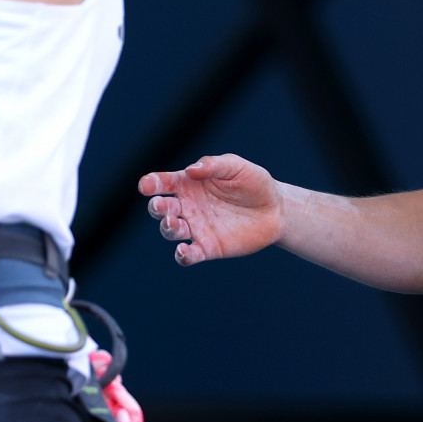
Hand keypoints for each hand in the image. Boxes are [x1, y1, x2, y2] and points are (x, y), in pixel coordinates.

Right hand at [139, 153, 285, 265]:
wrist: (275, 209)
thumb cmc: (253, 183)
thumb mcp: (235, 166)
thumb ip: (212, 165)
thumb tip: (190, 170)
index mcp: (189, 184)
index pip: (163, 183)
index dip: (151, 183)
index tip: (147, 185)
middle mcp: (188, 206)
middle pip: (161, 208)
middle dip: (156, 207)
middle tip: (160, 205)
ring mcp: (196, 228)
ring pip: (171, 231)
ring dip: (167, 228)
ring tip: (173, 222)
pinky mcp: (208, 248)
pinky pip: (188, 255)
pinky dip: (182, 255)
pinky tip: (184, 251)